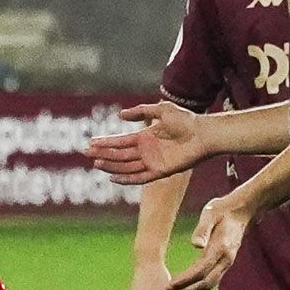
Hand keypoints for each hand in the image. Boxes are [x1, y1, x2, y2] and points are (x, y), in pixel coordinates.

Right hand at [88, 101, 208, 185]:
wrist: (203, 134)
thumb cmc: (186, 120)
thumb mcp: (162, 110)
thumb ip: (142, 112)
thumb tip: (120, 116)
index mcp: (145, 137)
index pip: (120, 141)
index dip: (106, 142)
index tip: (91, 142)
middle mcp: (146, 150)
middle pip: (120, 154)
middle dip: (103, 153)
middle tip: (86, 152)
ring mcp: (152, 162)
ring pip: (126, 166)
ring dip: (111, 165)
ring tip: (96, 163)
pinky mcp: (160, 171)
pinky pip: (140, 178)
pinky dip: (126, 179)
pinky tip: (113, 177)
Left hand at [168, 193, 247, 289]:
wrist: (240, 210)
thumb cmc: (222, 210)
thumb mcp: (210, 212)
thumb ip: (203, 229)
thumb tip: (196, 245)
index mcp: (221, 248)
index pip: (201, 270)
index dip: (185, 281)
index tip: (169, 286)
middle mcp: (226, 259)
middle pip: (206, 284)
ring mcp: (226, 263)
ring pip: (209, 285)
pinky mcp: (224, 263)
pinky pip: (210, 280)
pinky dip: (196, 287)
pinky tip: (182, 288)